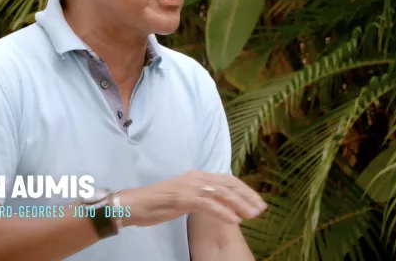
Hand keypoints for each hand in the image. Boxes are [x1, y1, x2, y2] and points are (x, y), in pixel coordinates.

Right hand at [121, 170, 266, 226]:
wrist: (134, 204)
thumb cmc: (159, 203)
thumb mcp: (186, 198)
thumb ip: (204, 198)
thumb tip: (223, 205)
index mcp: (198, 176)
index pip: (228, 180)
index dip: (245, 190)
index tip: (257, 201)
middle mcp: (197, 177)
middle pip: (229, 184)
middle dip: (247, 196)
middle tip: (261, 209)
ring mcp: (190, 186)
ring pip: (222, 193)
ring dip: (240, 204)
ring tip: (252, 215)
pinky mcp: (183, 198)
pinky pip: (208, 204)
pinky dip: (224, 212)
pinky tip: (234, 220)